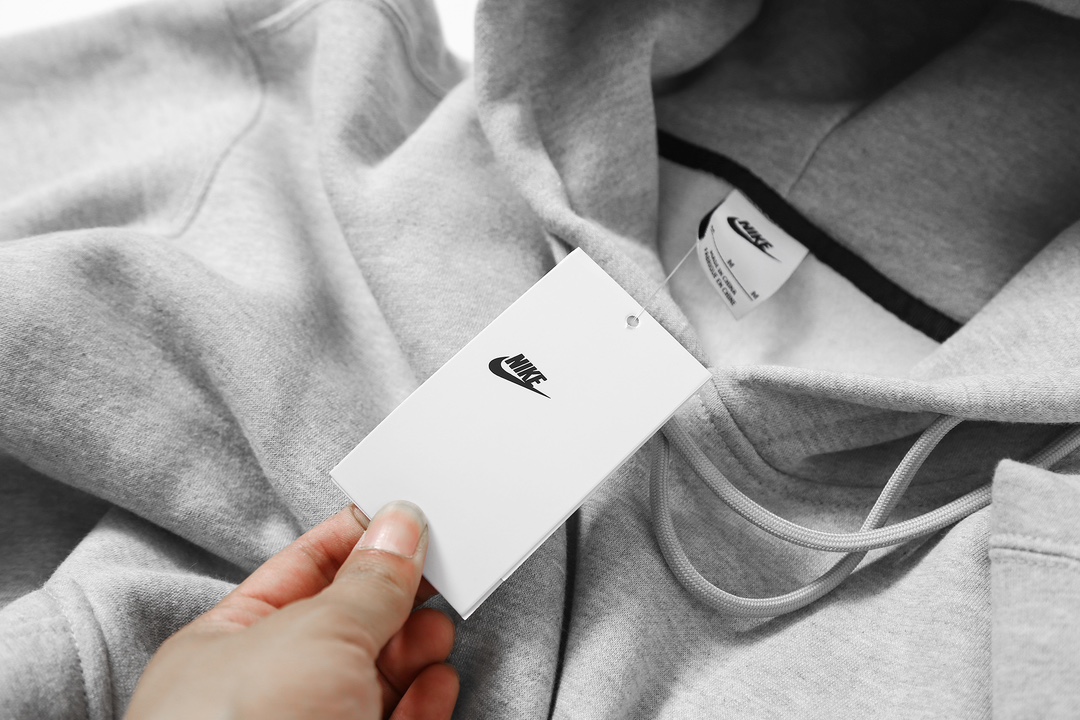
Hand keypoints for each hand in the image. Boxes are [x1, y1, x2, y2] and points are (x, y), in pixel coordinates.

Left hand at [126, 501, 458, 719]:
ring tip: (441, 626)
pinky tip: (440, 678)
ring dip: (415, 646)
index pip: (299, 571)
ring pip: (374, 676)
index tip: (406, 517)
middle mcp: (266, 689)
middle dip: (394, 595)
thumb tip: (402, 526)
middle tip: (440, 566)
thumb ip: (368, 580)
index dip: (354, 539)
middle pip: (344, 622)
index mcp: (228, 642)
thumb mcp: (317, 630)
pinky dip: (425, 699)